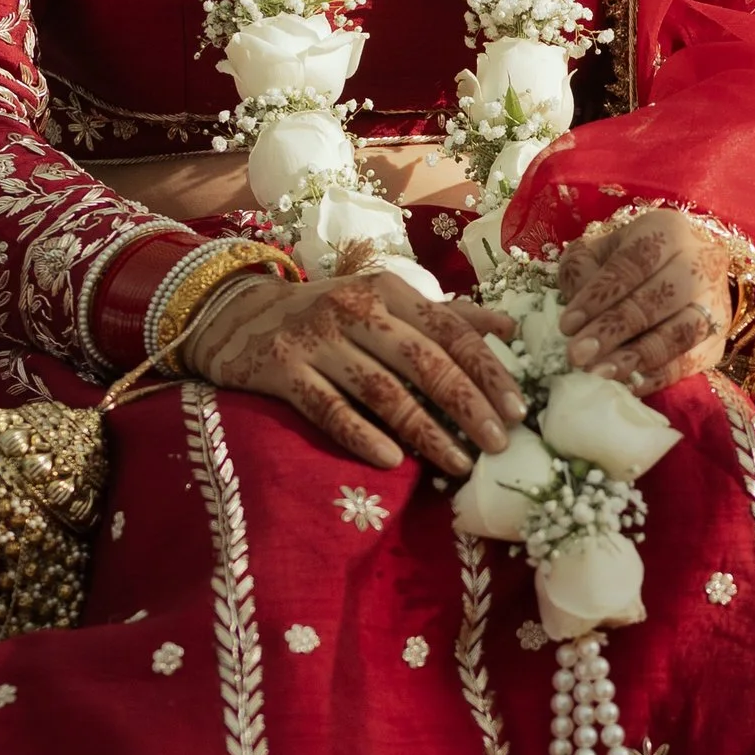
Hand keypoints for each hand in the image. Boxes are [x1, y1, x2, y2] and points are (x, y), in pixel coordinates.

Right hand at [179, 263, 521, 475]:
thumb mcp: (384, 301)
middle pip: (424, 362)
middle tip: (499, 443)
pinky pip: (328, 409)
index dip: (488, 371)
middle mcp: (356, 310)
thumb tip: (510, 325)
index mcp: (389, 291)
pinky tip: (392, 460)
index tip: (518, 409)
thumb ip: (445, 315)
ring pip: (383, 391)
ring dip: (426, 430)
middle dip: (468, 405)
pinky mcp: (282, 371)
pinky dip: (361, 435)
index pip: (452, 331)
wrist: (236, 312)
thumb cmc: (327, 312)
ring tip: (459, 463)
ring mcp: (317, 340)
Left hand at [558, 209, 733, 390]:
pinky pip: (692, 363)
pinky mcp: (719, 341)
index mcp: (668, 231)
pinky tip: (627, 385)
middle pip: (659, 299)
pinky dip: (658, 377)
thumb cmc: (628, 261)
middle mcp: (701, 262)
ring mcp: (716, 303)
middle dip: (614, 330)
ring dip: (637, 357)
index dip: (598, 296)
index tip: (567, 325)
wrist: (676, 272)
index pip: (632, 264)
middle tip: (578, 355)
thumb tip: (579, 315)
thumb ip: (581, 272)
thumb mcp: (598, 252)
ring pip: (681, 333)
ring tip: (600, 374)